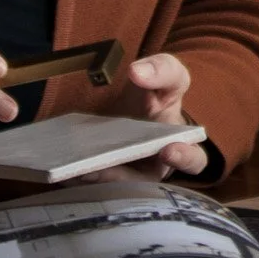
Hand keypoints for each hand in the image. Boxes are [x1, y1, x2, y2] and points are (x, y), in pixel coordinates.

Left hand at [74, 53, 208, 180]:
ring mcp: (125, 176)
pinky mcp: (99, 178)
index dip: (184, 158)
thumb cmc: (153, 95)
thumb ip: (163, 69)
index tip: (168, 149)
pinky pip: (90, 184)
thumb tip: (138, 71)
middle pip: (143, 184)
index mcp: (178, 147)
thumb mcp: (166, 76)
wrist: (125, 106)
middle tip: (101, 168)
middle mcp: (153, 169)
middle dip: (123, 178)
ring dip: (95, 177)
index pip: (193, 160)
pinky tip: (65, 165)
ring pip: (111, 187)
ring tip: (77, 166)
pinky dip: (78, 176)